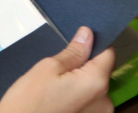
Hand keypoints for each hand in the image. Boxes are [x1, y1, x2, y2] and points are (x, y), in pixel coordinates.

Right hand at [0, 26, 114, 112]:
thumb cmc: (29, 99)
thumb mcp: (48, 68)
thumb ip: (73, 52)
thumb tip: (88, 34)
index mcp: (97, 82)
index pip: (108, 54)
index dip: (93, 45)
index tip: (75, 45)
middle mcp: (106, 101)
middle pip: (101, 73)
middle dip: (83, 67)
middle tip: (57, 72)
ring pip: (95, 89)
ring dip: (81, 84)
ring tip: (56, 89)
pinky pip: (90, 103)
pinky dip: (79, 98)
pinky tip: (60, 101)